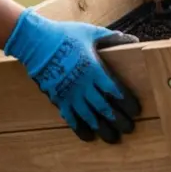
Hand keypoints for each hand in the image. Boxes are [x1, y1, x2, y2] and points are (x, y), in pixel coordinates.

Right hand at [4, 11, 141, 143]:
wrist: (34, 41)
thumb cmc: (65, 34)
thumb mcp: (91, 32)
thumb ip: (112, 39)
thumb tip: (132, 40)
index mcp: (94, 69)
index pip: (115, 90)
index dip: (127, 102)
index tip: (136, 112)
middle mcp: (83, 84)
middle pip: (104, 107)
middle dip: (118, 120)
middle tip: (129, 129)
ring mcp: (69, 93)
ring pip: (88, 116)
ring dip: (101, 128)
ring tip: (113, 139)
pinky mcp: (56, 97)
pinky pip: (69, 117)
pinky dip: (79, 128)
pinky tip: (88, 137)